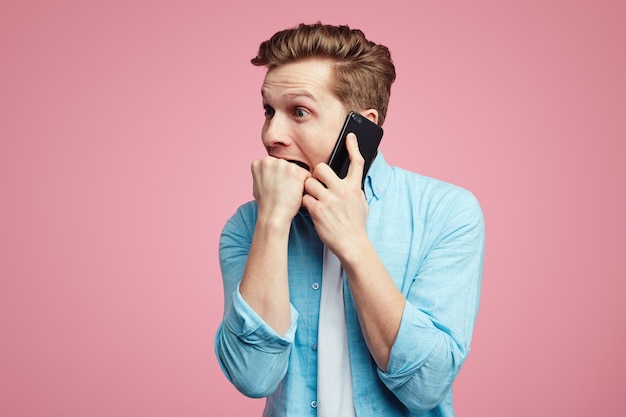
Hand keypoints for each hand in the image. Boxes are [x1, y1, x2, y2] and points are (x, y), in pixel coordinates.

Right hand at [251, 156, 310, 224]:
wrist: (273, 215)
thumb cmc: (267, 204)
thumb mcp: (258, 185)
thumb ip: (265, 174)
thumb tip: (270, 173)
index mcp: (260, 162)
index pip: (276, 166)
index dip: (278, 178)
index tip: (276, 188)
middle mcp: (270, 160)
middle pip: (287, 166)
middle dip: (288, 177)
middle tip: (283, 192)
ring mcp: (283, 164)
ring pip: (297, 171)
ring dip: (296, 181)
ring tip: (288, 193)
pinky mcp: (296, 171)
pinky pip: (306, 176)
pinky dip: (304, 186)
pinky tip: (295, 194)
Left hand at [302, 133, 368, 256]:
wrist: (352, 244)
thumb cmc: (356, 225)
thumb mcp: (361, 204)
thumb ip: (354, 190)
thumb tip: (351, 180)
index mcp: (354, 188)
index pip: (356, 162)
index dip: (353, 147)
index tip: (350, 136)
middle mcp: (342, 191)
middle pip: (321, 168)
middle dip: (316, 174)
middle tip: (317, 184)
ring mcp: (329, 200)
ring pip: (309, 183)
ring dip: (308, 190)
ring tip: (313, 199)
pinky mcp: (317, 210)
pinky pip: (304, 198)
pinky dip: (305, 203)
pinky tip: (311, 210)